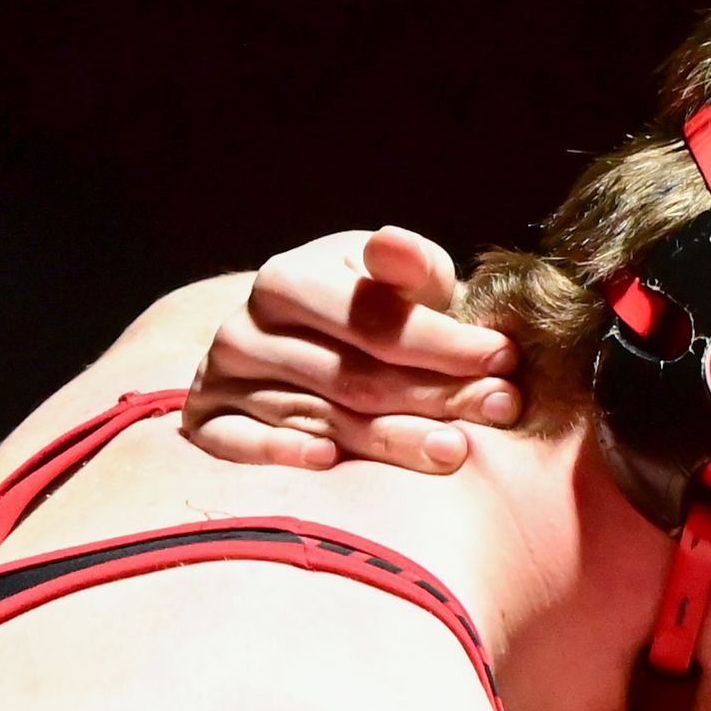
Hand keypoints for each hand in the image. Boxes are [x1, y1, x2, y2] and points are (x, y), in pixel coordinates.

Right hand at [183, 227, 523, 473]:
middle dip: (436, 395)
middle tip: (500, 409)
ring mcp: (222, 379)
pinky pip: (243, 447)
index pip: (373, 321)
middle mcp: (246, 328)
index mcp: (287, 279)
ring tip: (456, 449)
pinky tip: (330, 461)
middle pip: (354, 377)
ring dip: (392, 439)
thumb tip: (394, 248)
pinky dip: (285, 453)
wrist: (285, 346)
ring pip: (320, 418)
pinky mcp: (207, 425)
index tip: (504, 358)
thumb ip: (409, 268)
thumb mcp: (388, 280)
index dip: (444, 342)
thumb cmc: (358, 313)